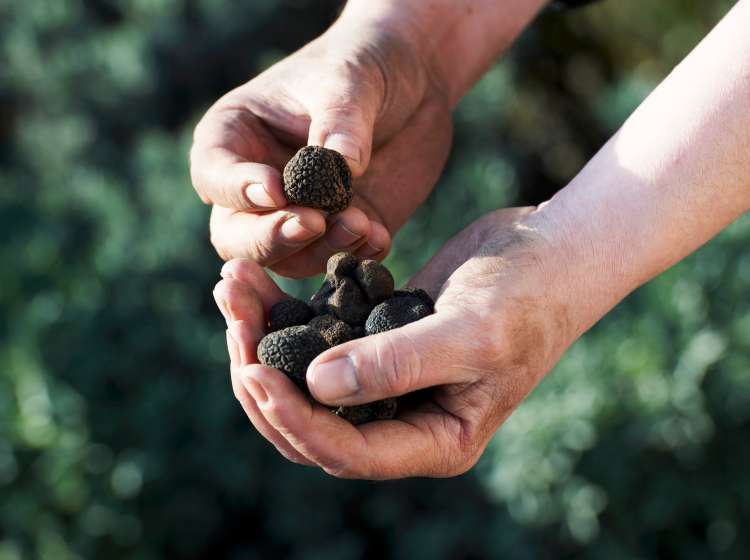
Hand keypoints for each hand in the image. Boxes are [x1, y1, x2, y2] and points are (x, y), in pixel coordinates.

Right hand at [191, 16, 451, 277]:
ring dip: (320, 250)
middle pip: (237, 236)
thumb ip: (341, 121)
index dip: (236, 190)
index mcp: (237, 138)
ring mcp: (300, 213)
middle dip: (270, 238)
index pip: (213, 175)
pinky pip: (339, 259)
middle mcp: (260, 185)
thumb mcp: (352, 79)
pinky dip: (356, 255)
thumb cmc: (366, 63)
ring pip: (287, 259)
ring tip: (360, 223)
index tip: (276, 190)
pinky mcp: (342, 231)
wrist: (419, 80)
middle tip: (312, 223)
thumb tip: (342, 168)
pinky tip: (378, 234)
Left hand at [213, 207, 581, 477]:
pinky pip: (317, 337)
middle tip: (231, 319)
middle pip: (311, 420)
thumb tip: (316, 386)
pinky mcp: (375, 337)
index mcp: (433, 439)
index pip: (346, 450)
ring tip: (230, 286)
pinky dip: (284, 313)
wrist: (549, 251)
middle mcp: (403, 418)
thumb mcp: (473, 333)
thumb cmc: (529, 297)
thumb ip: (398, 364)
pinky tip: (257, 281)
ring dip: (261, 338)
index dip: (294, 418)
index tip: (254, 369)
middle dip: (263, 375)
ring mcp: (387, 379)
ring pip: (304, 377)